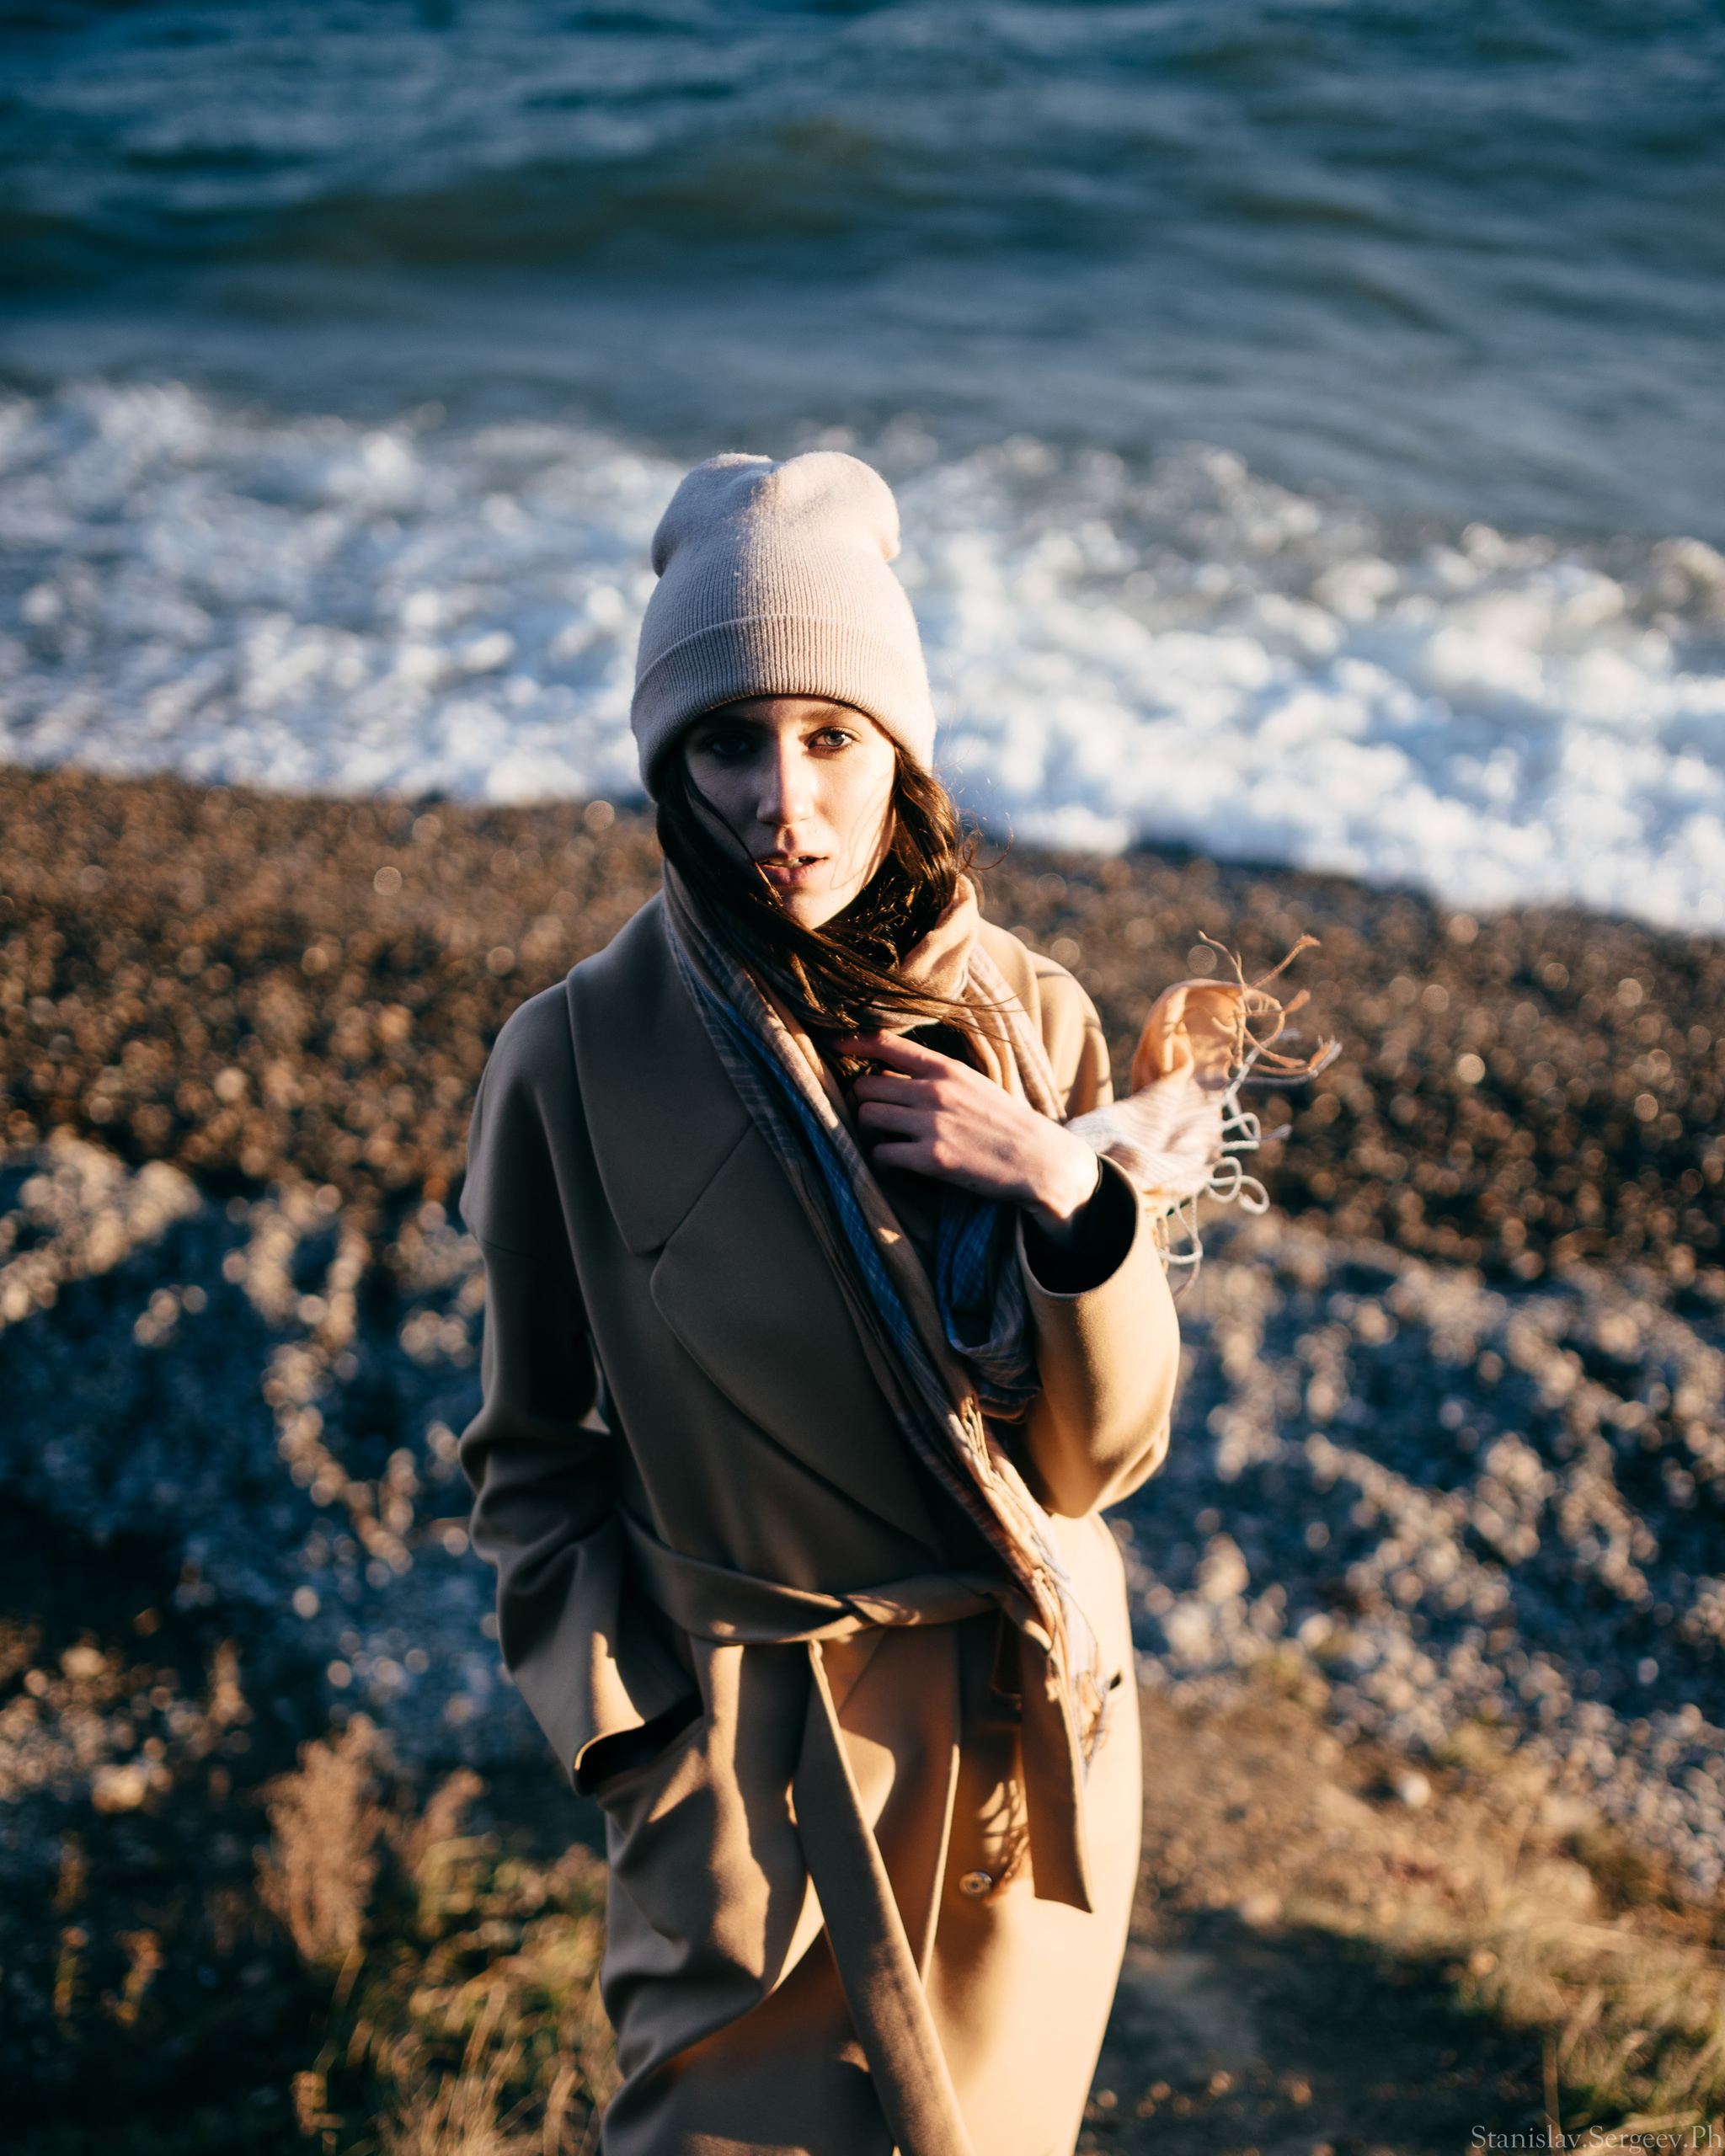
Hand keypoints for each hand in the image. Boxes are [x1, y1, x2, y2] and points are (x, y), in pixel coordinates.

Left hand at [836, 1032, 1101, 1243]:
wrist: (1040, 1160)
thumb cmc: (1005, 1123)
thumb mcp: (974, 1084)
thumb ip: (936, 1076)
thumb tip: (890, 1072)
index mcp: (946, 1069)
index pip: (886, 1044)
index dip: (851, 1041)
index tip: (831, 1043)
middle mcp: (935, 1091)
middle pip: (865, 1085)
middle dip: (863, 1101)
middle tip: (877, 1117)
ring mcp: (932, 1124)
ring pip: (867, 1117)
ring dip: (870, 1132)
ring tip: (887, 1141)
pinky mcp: (933, 1158)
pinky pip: (881, 1155)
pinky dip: (883, 1162)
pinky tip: (898, 1166)